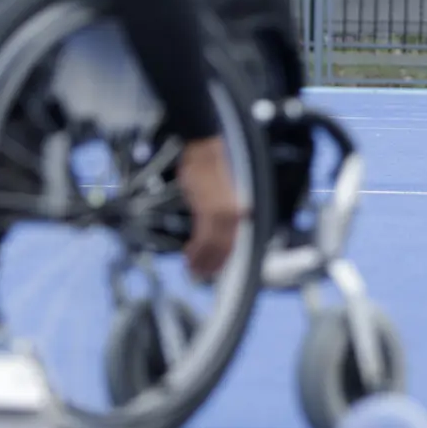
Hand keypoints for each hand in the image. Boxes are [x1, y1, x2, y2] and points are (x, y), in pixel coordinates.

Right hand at [177, 136, 243, 280]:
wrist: (203, 152)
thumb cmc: (207, 171)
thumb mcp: (216, 196)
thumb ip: (217, 215)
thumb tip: (211, 232)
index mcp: (237, 212)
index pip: (233, 244)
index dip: (222, 260)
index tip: (211, 270)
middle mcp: (234, 215)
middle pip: (224, 249)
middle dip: (211, 264)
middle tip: (197, 275)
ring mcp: (223, 214)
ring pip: (214, 247)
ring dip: (201, 260)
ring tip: (191, 268)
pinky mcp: (209, 210)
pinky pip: (204, 237)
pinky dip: (197, 249)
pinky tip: (188, 254)